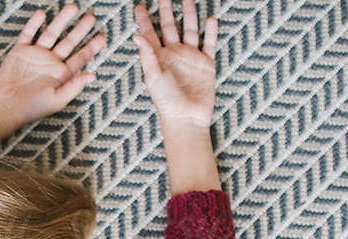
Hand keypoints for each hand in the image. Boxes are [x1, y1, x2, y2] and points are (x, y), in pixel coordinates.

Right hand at [0, 4, 106, 127]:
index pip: (80, 58)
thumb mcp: (57, 100)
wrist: (6, 106)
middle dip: (81, 29)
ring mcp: (36, 55)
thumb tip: (92, 75)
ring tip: (72, 7)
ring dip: (62, 20)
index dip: (91, 48)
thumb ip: (75, 86)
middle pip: (69, 42)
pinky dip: (34, 24)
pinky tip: (42, 14)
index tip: (102, 38)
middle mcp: (50, 62)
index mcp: (61, 74)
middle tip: (91, 18)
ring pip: (52, 33)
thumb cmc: (32, 107)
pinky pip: (28, 34)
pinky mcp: (20, 51)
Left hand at [133, 0, 217, 130]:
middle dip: (167, 10)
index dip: (144, 21)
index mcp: (158, 58)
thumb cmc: (166, 102)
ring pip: (190, 30)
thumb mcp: (153, 77)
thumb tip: (136, 35)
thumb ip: (147, 55)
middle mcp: (174, 55)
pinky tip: (211, 19)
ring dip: (189, 15)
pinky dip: (211, 32)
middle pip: (170, 27)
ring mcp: (190, 58)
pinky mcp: (206, 64)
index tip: (139, 7)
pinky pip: (209, 44)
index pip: (150, 34)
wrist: (186, 118)